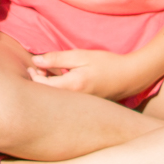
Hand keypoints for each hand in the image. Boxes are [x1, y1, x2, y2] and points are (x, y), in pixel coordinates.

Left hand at [27, 48, 151, 100]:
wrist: (130, 77)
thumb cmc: (106, 64)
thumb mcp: (81, 56)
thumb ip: (57, 59)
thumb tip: (35, 61)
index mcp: (72, 86)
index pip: (41, 86)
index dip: (33, 76)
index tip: (33, 66)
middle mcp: (73, 100)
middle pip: (45, 96)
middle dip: (37, 83)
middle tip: (38, 69)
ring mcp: (78, 106)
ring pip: (54, 99)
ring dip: (47, 87)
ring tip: (50, 74)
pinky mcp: (83, 107)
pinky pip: (64, 101)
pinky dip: (58, 91)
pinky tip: (62, 81)